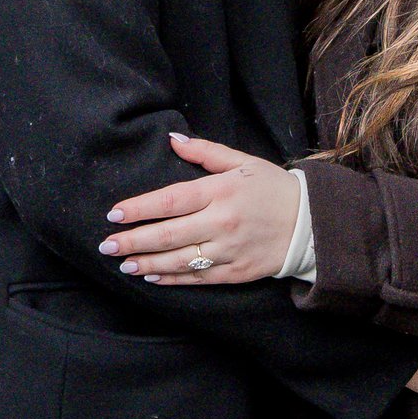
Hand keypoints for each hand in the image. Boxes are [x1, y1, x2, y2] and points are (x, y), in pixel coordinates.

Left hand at [98, 132, 300, 285]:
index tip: (114, 214)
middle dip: (133, 240)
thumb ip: (205, 151)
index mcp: (220, 191)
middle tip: (106, 246)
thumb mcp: (242, 161)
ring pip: (180, 260)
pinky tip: (153, 277)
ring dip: (147, 263)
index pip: (170, 200)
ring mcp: (229, 250)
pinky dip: (174, 279)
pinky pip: (199, 278)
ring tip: (124, 264)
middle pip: (168, 234)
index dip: (139, 209)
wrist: (311, 224)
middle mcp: (221, 222)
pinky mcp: (237, 272)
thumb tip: (172, 140)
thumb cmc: (272, 188)